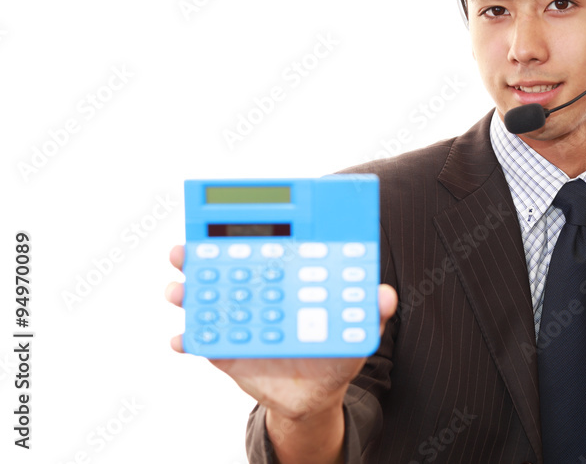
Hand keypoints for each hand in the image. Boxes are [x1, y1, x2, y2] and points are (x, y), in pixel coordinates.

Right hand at [165, 245, 396, 429]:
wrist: (313, 396)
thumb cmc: (336, 353)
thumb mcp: (357, 332)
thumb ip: (371, 312)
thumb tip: (385, 294)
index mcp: (287, 278)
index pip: (268, 245)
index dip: (252, 226)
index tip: (237, 210)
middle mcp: (258, 291)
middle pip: (225, 264)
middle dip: (202, 253)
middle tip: (187, 248)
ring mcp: (238, 319)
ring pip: (206, 298)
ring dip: (188, 291)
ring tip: (179, 288)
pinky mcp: (225, 351)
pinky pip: (202, 342)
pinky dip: (188, 339)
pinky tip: (181, 337)